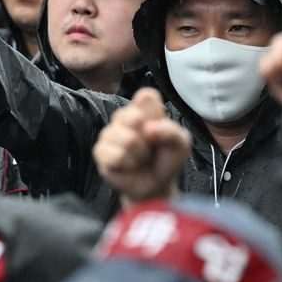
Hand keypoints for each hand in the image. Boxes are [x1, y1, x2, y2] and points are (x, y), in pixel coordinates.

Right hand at [93, 88, 190, 203]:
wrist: (156, 185)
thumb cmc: (166, 159)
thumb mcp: (181, 144)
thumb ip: (171, 131)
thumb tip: (149, 128)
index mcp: (144, 108)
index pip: (146, 96)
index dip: (154, 113)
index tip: (158, 127)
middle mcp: (124, 116)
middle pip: (135, 116)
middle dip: (149, 139)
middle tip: (150, 147)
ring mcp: (109, 133)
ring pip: (127, 140)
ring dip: (140, 155)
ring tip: (141, 158)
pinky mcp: (100, 151)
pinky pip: (116, 155)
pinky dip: (129, 164)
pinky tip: (130, 165)